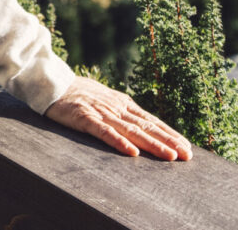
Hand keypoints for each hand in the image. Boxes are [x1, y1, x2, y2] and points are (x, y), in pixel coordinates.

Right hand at [43, 76, 192, 160]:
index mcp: (122, 103)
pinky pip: (104, 132)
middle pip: (146, 126)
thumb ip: (121, 112)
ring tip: (169, 156)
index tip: (187, 147)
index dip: (169, 134)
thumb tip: (141, 126)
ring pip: (131, 130)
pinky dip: (119, 142)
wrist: (51, 82)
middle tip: (186, 155)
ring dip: (152, 144)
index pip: (151, 120)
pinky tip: (132, 152)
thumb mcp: (105, 100)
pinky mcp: (84, 117)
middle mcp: (116, 107)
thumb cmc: (77, 93)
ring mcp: (101, 111)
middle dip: (168, 141)